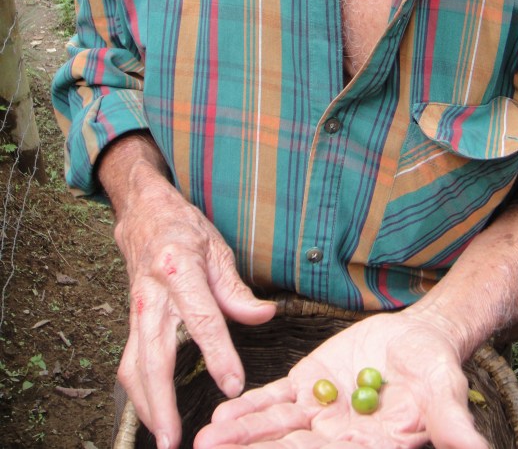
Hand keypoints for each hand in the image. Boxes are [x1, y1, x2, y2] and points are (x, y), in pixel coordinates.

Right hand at [101, 138, 275, 448]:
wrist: (143, 215)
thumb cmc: (183, 228)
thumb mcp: (217, 247)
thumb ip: (236, 288)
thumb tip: (264, 316)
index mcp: (178, 269)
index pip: (202, 319)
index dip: (218, 355)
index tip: (233, 385)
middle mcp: (152, 295)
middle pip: (155, 355)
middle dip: (164, 400)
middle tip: (176, 437)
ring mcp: (136, 310)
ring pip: (135, 366)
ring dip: (147, 406)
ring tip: (165, 437)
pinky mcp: (130, 322)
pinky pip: (130, 363)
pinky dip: (139, 394)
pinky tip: (154, 414)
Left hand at [194, 311, 488, 448]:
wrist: (419, 337)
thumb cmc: (437, 368)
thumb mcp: (446, 393)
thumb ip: (453, 426)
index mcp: (372, 447)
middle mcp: (339, 437)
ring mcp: (320, 413)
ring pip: (276, 428)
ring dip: (241, 434)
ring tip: (207, 441)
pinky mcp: (308, 386)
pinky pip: (275, 399)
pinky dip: (250, 407)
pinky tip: (223, 416)